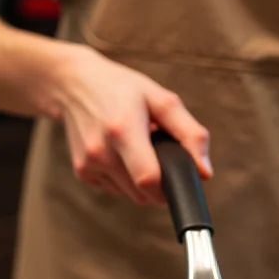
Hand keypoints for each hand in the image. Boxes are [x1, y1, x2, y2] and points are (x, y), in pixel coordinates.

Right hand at [50, 45, 211, 203]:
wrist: (73, 83)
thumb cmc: (123, 89)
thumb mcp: (161, 100)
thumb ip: (190, 134)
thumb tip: (205, 172)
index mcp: (122, 129)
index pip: (149, 178)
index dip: (170, 188)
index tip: (179, 179)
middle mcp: (101, 150)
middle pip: (143, 193)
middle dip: (160, 183)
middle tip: (160, 156)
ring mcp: (88, 164)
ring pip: (132, 195)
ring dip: (143, 182)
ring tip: (138, 150)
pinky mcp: (82, 173)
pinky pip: (117, 190)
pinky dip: (126, 179)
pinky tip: (122, 154)